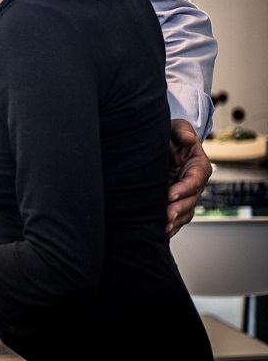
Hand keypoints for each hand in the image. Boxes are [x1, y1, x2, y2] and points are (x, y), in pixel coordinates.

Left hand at [166, 118, 211, 236]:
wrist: (165, 144)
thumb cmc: (173, 135)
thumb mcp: (177, 127)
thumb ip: (182, 131)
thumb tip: (188, 139)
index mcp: (199, 167)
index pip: (194, 181)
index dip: (183, 189)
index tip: (170, 195)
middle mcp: (195, 183)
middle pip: (190, 200)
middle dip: (178, 209)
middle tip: (166, 216)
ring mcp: (186, 194)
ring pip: (185, 212)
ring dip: (175, 221)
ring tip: (163, 228)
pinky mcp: (175, 201)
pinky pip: (177, 216)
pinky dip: (171, 225)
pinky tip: (161, 232)